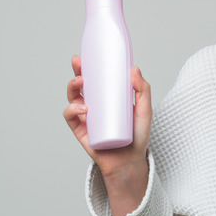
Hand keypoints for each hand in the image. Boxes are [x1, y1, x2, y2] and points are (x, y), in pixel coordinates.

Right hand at [63, 55, 150, 178]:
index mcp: (109, 97)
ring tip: (81, 83)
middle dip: (77, 71)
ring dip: (72, 87)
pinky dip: (72, 109)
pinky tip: (83, 108)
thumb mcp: (145, 110)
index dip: (91, 66)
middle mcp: (96, 104)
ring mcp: (86, 117)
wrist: (130, 161)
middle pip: (82, 84)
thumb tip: (134, 69)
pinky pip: (70, 116)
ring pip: (72, 97)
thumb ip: (143, 89)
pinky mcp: (80, 130)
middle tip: (78, 63)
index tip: (87, 54)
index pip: (98, 78)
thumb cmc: (138, 135)